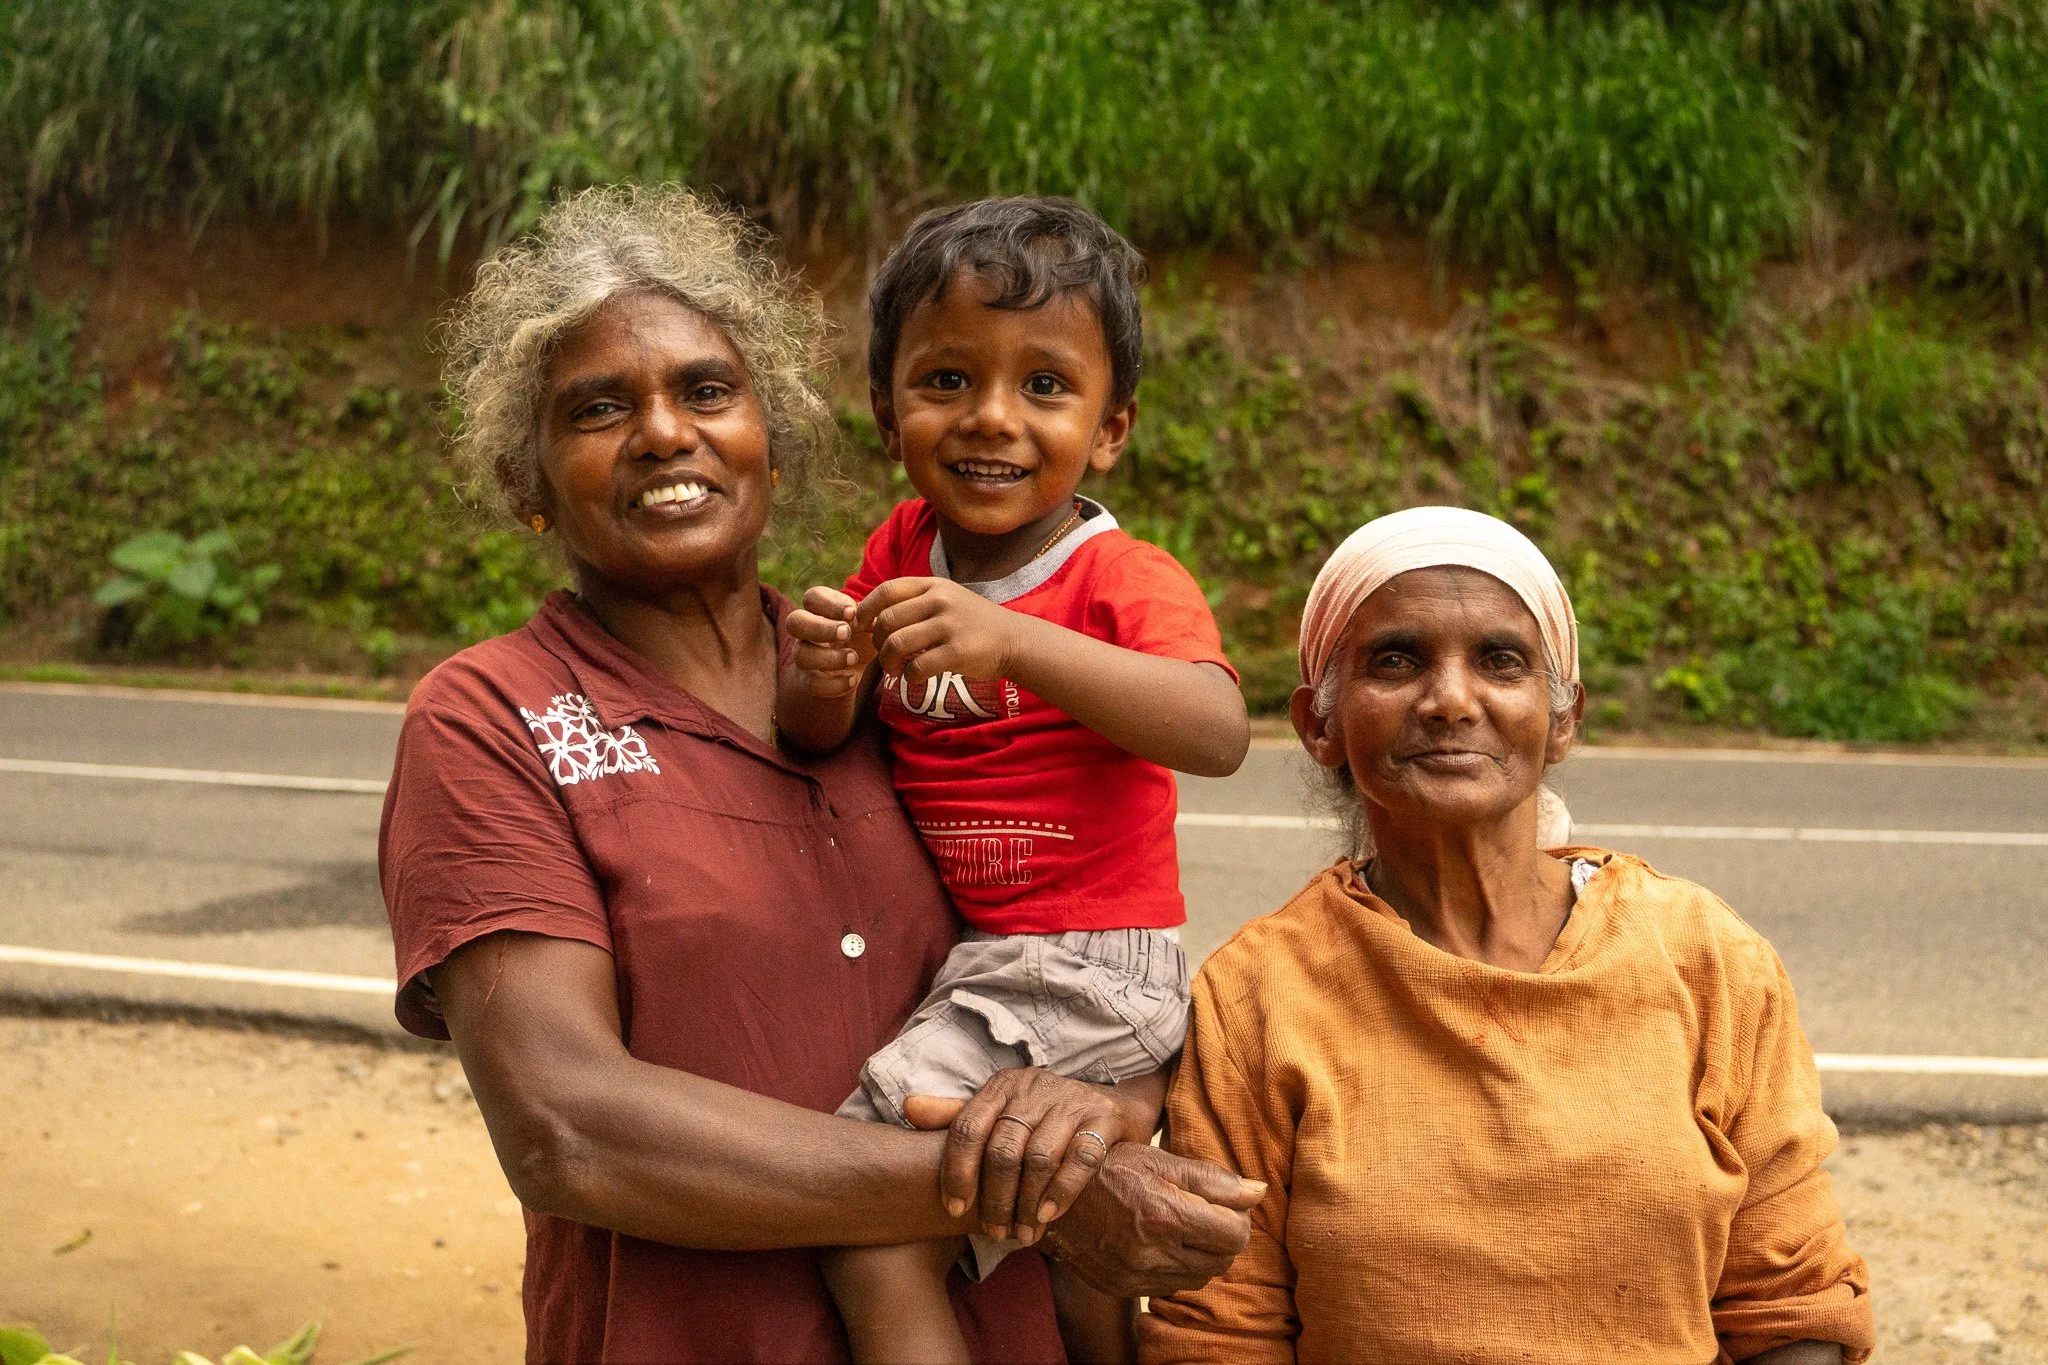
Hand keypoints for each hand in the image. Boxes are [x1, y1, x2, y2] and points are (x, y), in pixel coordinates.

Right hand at [784, 586, 872, 697]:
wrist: (856, 670)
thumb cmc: (863, 638)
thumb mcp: (870, 625)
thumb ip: (872, 618)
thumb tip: (874, 618)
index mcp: (822, 610)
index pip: (812, 597)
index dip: (828, 603)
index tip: (851, 612)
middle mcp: (807, 631)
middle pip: (794, 621)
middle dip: (820, 627)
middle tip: (846, 633)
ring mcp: (804, 655)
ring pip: (800, 654)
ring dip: (828, 657)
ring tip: (853, 658)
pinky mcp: (807, 680)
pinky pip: (810, 683)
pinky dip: (832, 684)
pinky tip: (853, 680)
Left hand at [856, 577, 1020, 685]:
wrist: (1013, 639)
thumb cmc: (972, 622)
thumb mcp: (947, 598)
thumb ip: (915, 601)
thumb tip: (873, 615)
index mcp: (933, 585)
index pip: (886, 590)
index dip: (866, 609)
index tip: (861, 626)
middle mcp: (940, 601)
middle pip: (887, 620)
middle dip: (876, 641)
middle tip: (882, 654)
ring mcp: (949, 626)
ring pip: (897, 644)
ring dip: (888, 661)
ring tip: (894, 669)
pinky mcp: (957, 652)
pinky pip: (918, 666)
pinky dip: (908, 676)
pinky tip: (913, 677)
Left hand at [906, 1069, 1133, 1245]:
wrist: (1111, 1106)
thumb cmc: (1043, 1117)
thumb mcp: (1001, 1110)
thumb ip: (957, 1115)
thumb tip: (909, 1108)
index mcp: (1002, 1087)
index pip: (968, 1128)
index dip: (957, 1173)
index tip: (955, 1211)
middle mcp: (1034, 1088)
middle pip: (1003, 1150)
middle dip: (995, 1199)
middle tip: (994, 1232)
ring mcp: (1070, 1101)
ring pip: (1038, 1158)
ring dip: (1026, 1203)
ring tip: (1021, 1233)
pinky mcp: (1103, 1117)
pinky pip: (1081, 1159)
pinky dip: (1062, 1192)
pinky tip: (1048, 1216)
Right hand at [1039, 1144, 1262, 1298]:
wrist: (1049, 1195)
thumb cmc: (1107, 1166)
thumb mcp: (1157, 1158)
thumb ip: (1211, 1178)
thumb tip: (1258, 1192)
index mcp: (1162, 1214)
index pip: (1234, 1234)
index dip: (1238, 1217)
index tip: (1225, 1202)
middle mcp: (1150, 1252)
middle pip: (1223, 1260)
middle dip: (1224, 1236)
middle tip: (1207, 1212)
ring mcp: (1136, 1275)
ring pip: (1201, 1277)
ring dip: (1204, 1253)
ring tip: (1185, 1225)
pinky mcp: (1125, 1288)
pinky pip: (1174, 1287)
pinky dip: (1179, 1266)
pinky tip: (1164, 1242)